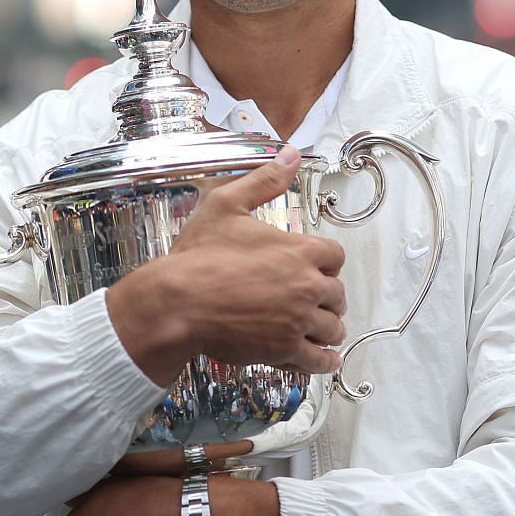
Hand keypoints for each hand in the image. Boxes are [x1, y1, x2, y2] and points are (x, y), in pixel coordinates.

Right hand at [108, 146, 346, 383]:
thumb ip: (264, 180)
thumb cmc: (198, 257)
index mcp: (299, 250)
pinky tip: (324, 360)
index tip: (315, 268)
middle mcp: (307, 285)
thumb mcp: (227, 205)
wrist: (178, 303)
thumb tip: (290, 155)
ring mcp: (298, 320)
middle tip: (315, 301)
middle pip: (336, 293)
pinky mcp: (285, 350)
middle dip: (327, 297)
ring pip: (331, 328)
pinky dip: (324, 360)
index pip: (335, 256)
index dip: (324, 262)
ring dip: (327, 329)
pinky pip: (319, 360)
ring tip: (319, 331)